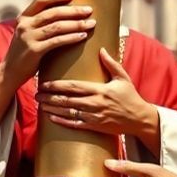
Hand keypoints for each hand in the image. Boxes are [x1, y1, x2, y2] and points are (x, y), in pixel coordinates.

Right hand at [2, 0, 94, 87]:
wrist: (10, 72)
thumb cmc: (24, 52)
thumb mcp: (27, 33)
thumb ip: (40, 24)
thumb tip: (64, 14)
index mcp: (23, 18)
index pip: (41, 0)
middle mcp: (25, 25)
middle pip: (53, 13)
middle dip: (73, 10)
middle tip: (89, 10)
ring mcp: (28, 38)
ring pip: (57, 26)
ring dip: (76, 24)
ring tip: (91, 23)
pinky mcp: (34, 51)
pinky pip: (57, 41)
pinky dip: (71, 37)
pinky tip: (82, 36)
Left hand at [38, 48, 157, 139]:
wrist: (139, 119)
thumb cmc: (131, 97)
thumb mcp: (123, 78)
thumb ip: (111, 63)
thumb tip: (101, 49)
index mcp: (100, 90)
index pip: (73, 86)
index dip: (57, 85)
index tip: (44, 82)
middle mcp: (95, 104)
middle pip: (67, 100)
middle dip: (49, 96)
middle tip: (36, 93)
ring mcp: (94, 116)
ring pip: (68, 112)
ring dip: (52, 108)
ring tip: (40, 103)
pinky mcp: (95, 127)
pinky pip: (74, 124)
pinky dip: (61, 121)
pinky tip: (50, 118)